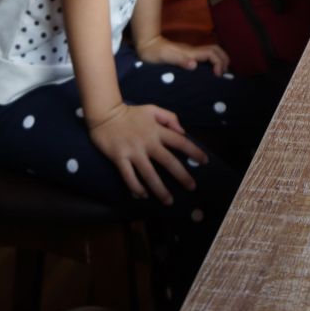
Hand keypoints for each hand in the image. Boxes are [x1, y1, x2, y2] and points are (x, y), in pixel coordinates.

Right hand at [87, 103, 207, 202]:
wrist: (105, 113)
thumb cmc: (130, 113)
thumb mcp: (152, 109)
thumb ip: (169, 117)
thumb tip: (183, 131)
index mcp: (157, 130)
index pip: (180, 141)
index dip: (194, 151)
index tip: (204, 161)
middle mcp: (147, 142)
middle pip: (168, 161)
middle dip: (182, 176)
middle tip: (191, 187)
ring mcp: (133, 151)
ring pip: (149, 174)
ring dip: (160, 189)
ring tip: (168, 201)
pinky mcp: (119, 158)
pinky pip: (129, 177)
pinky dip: (136, 188)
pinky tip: (143, 196)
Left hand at [137, 35, 229, 75]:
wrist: (147, 45)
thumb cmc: (154, 53)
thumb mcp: (165, 57)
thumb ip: (179, 60)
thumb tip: (194, 65)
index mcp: (191, 52)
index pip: (212, 53)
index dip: (219, 63)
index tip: (217, 75)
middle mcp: (194, 52)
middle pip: (216, 50)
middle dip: (224, 60)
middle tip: (223, 75)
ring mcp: (192, 53)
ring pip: (212, 53)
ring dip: (220, 61)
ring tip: (220, 75)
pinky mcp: (188, 56)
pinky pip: (206, 58)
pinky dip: (213, 63)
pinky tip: (209, 74)